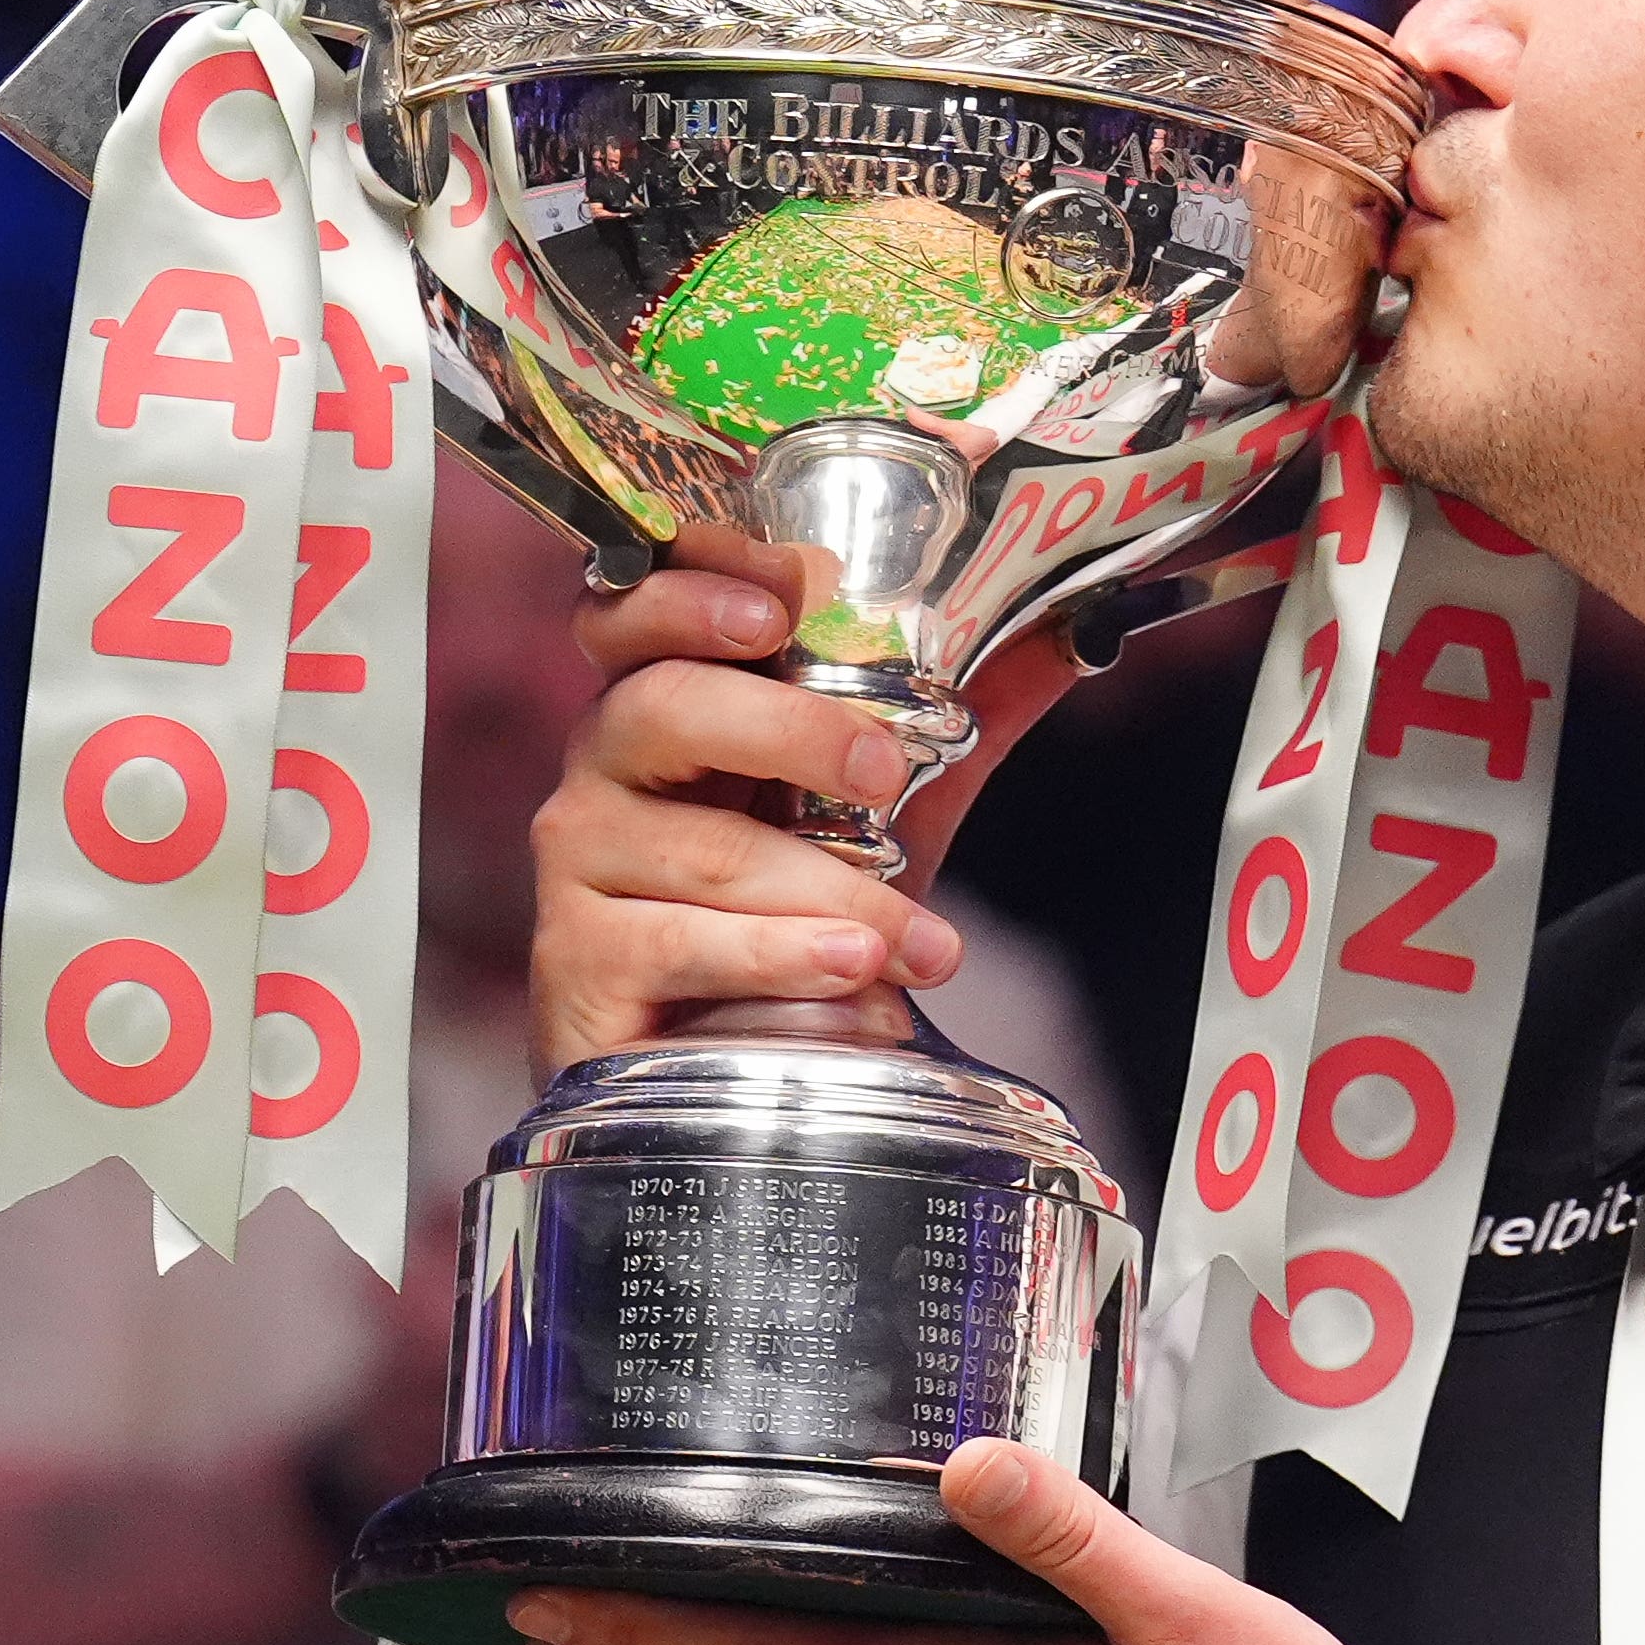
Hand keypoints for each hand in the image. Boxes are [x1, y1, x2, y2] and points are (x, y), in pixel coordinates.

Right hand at [532, 518, 1085, 1066]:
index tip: (786, 593)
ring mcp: (581, 865)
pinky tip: (852, 975)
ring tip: (920, 938)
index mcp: (663, 703)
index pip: (639, 611)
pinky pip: (682, 943)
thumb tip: (1065, 643)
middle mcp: (603, 768)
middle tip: (883, 770)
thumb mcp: (874, 808)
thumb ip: (955, 724)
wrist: (712, 1058)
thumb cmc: (782, 909)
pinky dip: (781, 958)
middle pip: (668, 706)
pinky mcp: (579, 960)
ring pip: (708, 850)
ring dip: (833, 894)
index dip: (695, 585)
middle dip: (791, 730)